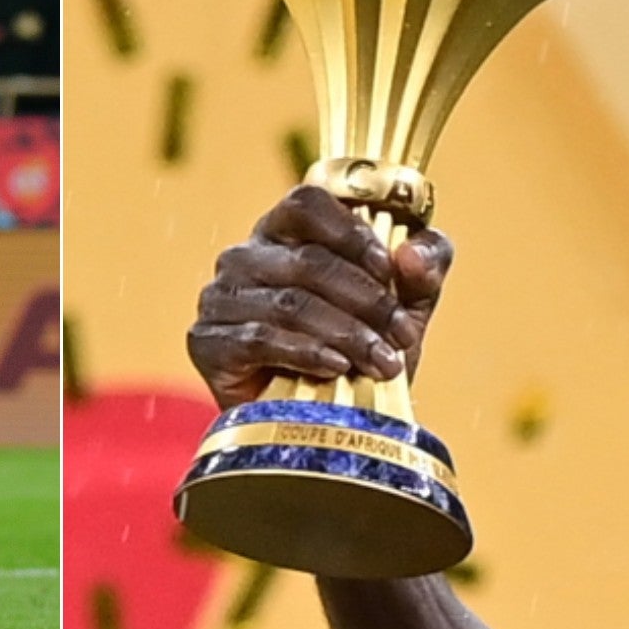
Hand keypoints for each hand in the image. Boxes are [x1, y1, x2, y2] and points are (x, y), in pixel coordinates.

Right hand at [186, 185, 452, 410]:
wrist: (315, 424)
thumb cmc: (355, 353)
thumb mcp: (403, 308)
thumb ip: (422, 270)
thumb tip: (412, 254)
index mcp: (283, 233)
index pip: (307, 204)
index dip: (350, 232)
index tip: (387, 270)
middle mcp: (243, 257)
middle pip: (308, 261)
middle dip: (367, 300)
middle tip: (402, 336)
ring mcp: (219, 298)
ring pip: (290, 303)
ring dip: (346, 333)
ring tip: (382, 363)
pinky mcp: (206, 341)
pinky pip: (260, 339)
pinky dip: (306, 353)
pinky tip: (336, 367)